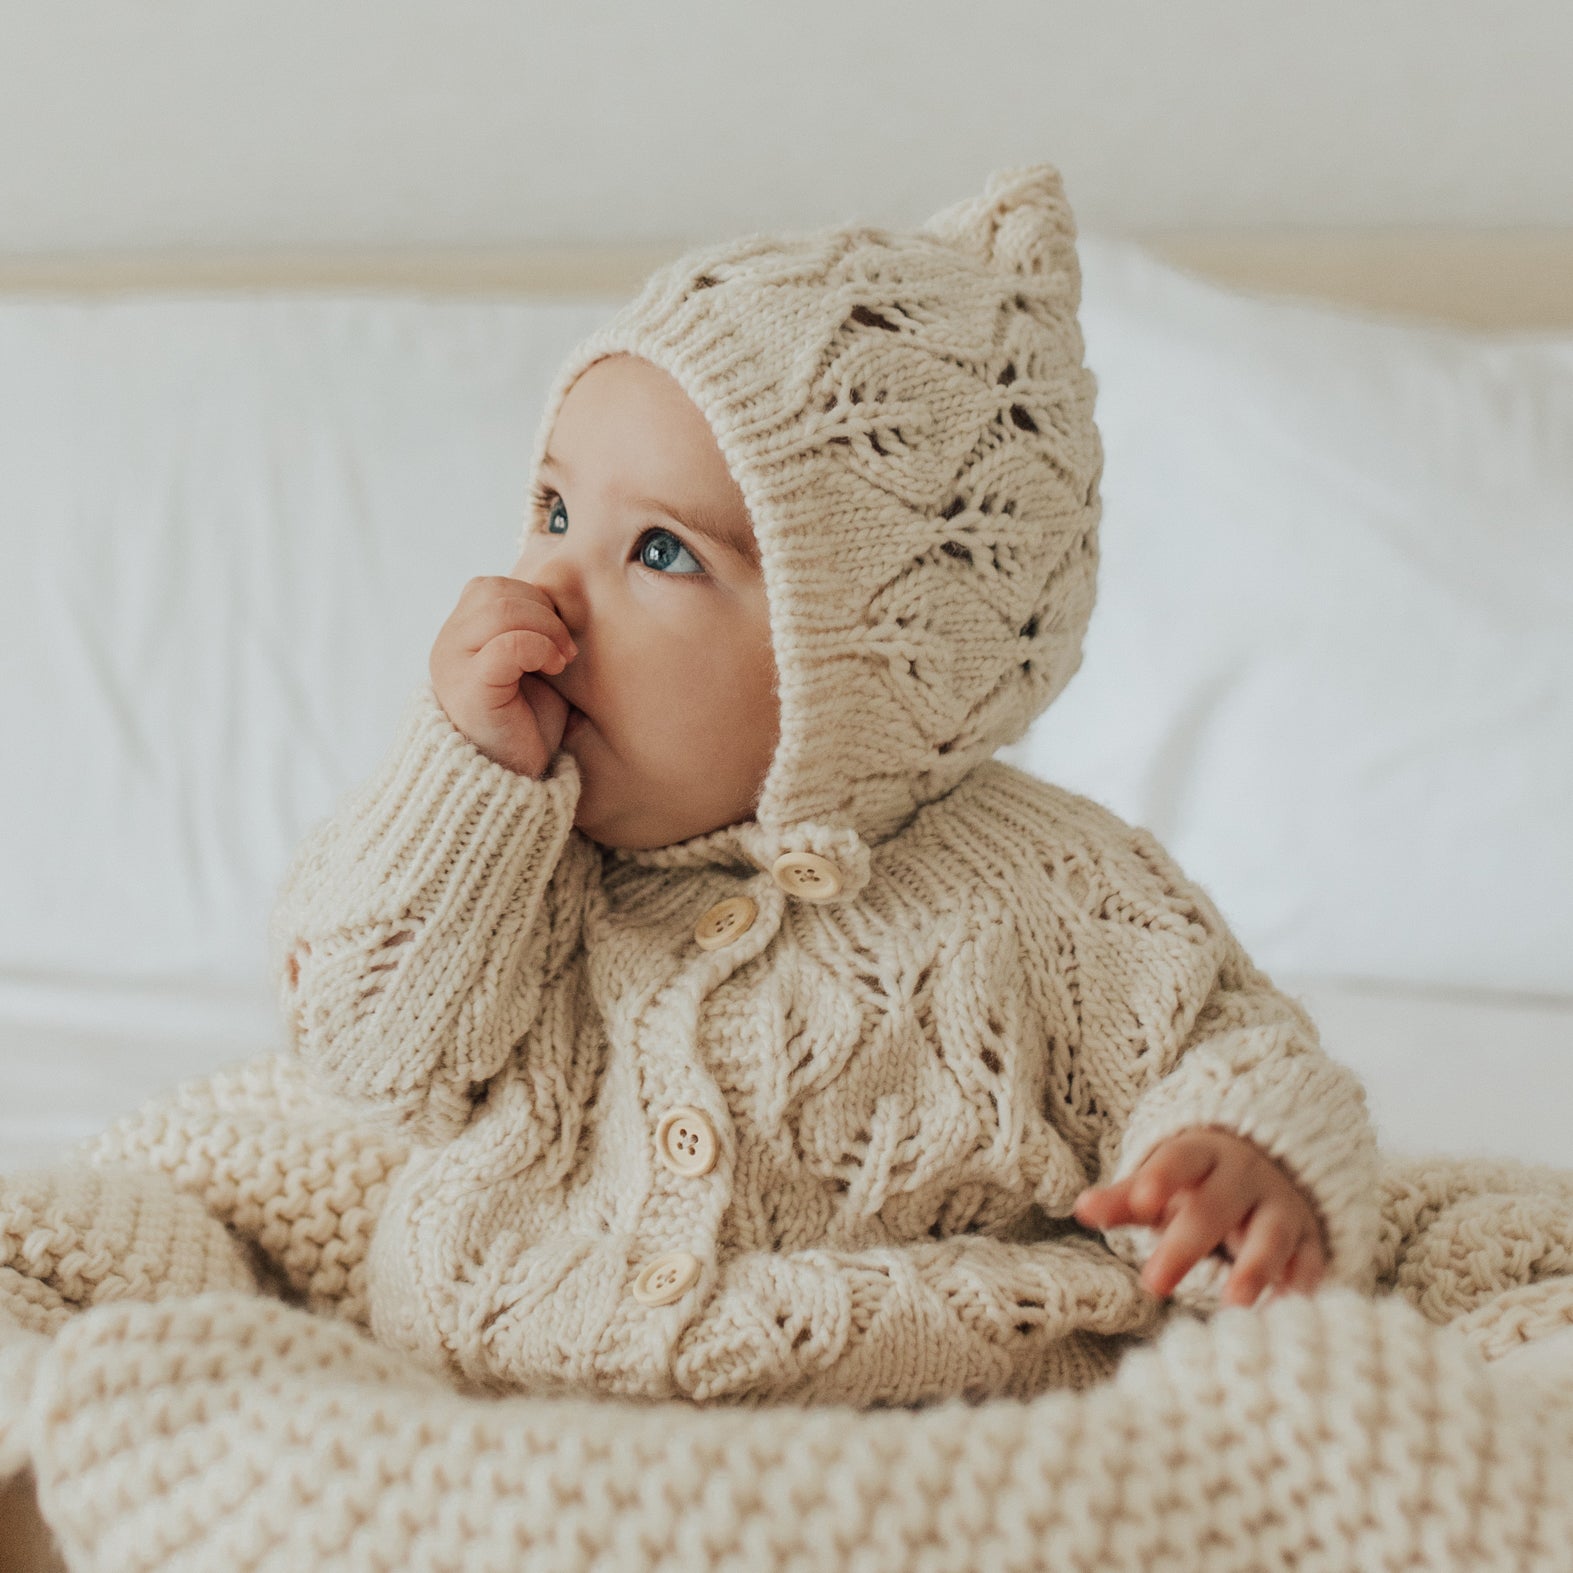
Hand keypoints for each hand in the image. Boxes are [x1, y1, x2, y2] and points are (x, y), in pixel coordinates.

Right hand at [429, 576, 577, 777]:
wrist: (509, 781)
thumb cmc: (524, 725)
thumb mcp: (528, 667)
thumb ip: (528, 630)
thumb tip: (561, 595)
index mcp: (458, 636)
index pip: (491, 587)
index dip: (532, 600)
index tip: (559, 635)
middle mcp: (447, 645)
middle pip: (495, 591)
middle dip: (542, 611)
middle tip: (566, 648)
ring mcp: (453, 665)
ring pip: (500, 608)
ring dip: (545, 627)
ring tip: (562, 659)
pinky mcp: (471, 687)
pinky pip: (508, 644)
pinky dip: (540, 647)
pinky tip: (555, 668)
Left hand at [1072, 1127, 1326, 1307]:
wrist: (1267, 1169)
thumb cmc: (1198, 1186)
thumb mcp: (1161, 1185)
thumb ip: (1124, 1200)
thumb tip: (1081, 1207)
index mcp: (1203, 1155)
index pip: (1180, 1160)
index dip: (1162, 1178)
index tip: (1141, 1201)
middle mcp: (1245, 1177)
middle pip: (1216, 1206)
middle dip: (1186, 1244)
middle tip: (1153, 1284)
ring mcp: (1281, 1207)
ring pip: (1272, 1233)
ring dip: (1256, 1267)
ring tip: (1234, 1304)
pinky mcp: (1309, 1239)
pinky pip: (1310, 1262)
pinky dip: (1301, 1287)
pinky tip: (1288, 1315)